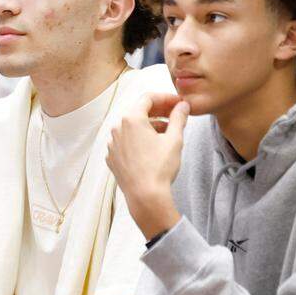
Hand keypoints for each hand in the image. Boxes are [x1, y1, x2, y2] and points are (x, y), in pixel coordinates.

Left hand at [106, 93, 188, 237]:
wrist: (145, 196)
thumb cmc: (159, 168)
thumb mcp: (174, 139)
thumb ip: (178, 118)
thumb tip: (182, 106)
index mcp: (131, 119)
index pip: (148, 98)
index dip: (166, 98)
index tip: (178, 103)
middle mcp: (117, 128)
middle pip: (139, 112)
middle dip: (158, 111)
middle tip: (175, 114)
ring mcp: (112, 144)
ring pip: (132, 127)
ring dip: (149, 126)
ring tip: (167, 132)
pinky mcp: (112, 158)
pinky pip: (125, 142)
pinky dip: (138, 140)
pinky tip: (152, 147)